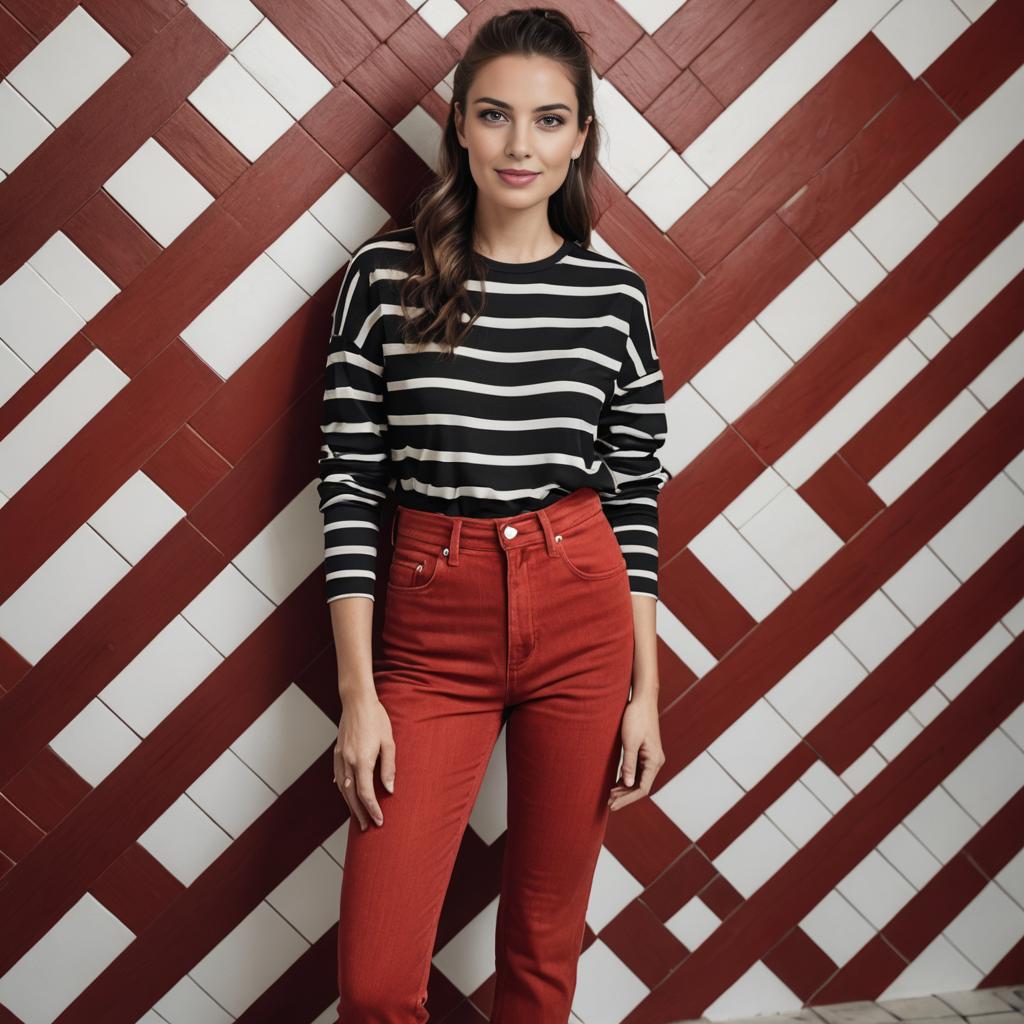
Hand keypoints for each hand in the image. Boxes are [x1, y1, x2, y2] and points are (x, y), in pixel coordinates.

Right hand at [333, 694, 394, 830]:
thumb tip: (389, 789)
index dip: (372, 809)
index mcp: (362, 760)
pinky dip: (342, 789)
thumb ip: (389, 767)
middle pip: (351, 796)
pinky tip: (345, 794)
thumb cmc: (376, 718)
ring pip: (342, 788)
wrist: (357, 701)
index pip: (365, 793)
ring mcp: (340, 757)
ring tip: (358, 817)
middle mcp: (348, 762)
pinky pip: (338, 776)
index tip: (379, 821)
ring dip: (350, 805)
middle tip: (368, 827)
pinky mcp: (337, 752)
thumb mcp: (389, 742)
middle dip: (360, 813)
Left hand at [608, 693, 663, 811]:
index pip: (642, 788)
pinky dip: (626, 779)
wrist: (642, 700)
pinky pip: (637, 771)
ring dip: (625, 789)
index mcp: (654, 761)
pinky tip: (615, 784)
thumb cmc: (636, 718)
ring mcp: (651, 758)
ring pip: (638, 780)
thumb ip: (628, 764)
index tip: (612, 804)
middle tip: (608, 803)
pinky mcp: (645, 753)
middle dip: (625, 796)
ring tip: (609, 796)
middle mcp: (655, 762)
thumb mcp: (630, 742)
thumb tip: (627, 785)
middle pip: (640, 787)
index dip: (627, 799)